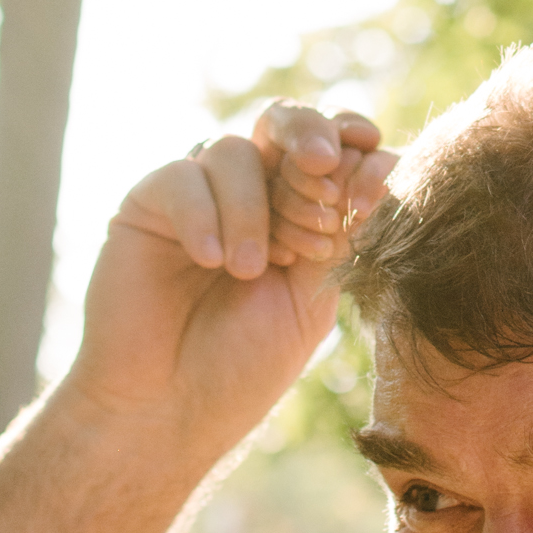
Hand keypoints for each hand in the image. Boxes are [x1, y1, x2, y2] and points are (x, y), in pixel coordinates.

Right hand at [66, 104, 395, 464]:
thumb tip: (383, 166)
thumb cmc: (243, 364)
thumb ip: (343, 235)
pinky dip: (203, 214)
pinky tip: (210, 261)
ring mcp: (199, 194)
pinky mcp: (148, 204)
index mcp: (301, 210)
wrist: (167, 411)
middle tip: (324, 165)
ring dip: (255, 206)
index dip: (358, 155)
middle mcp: (252, 191)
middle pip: (286, 122)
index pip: (337, 152)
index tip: (370, 194)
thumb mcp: (311, 299)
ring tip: (249, 270)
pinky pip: (181, 176)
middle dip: (312, 134)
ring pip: (235, 150)